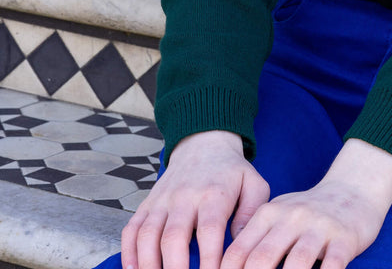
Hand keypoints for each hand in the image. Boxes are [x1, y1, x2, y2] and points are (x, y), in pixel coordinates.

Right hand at [121, 130, 269, 268]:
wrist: (204, 144)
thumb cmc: (232, 172)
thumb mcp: (253, 184)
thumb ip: (251, 213)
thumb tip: (240, 243)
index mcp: (214, 193)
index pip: (209, 230)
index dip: (209, 259)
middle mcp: (184, 196)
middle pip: (174, 236)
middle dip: (175, 268)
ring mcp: (162, 200)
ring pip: (148, 235)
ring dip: (149, 264)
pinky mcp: (147, 203)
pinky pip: (132, 229)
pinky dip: (129, 252)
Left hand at [221, 139, 391, 268]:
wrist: (354, 189)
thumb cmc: (308, 213)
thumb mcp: (279, 216)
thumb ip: (255, 240)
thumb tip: (228, 268)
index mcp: (269, 214)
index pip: (239, 253)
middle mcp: (292, 217)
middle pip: (262, 259)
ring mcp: (319, 227)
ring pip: (296, 263)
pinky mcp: (344, 239)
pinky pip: (331, 266)